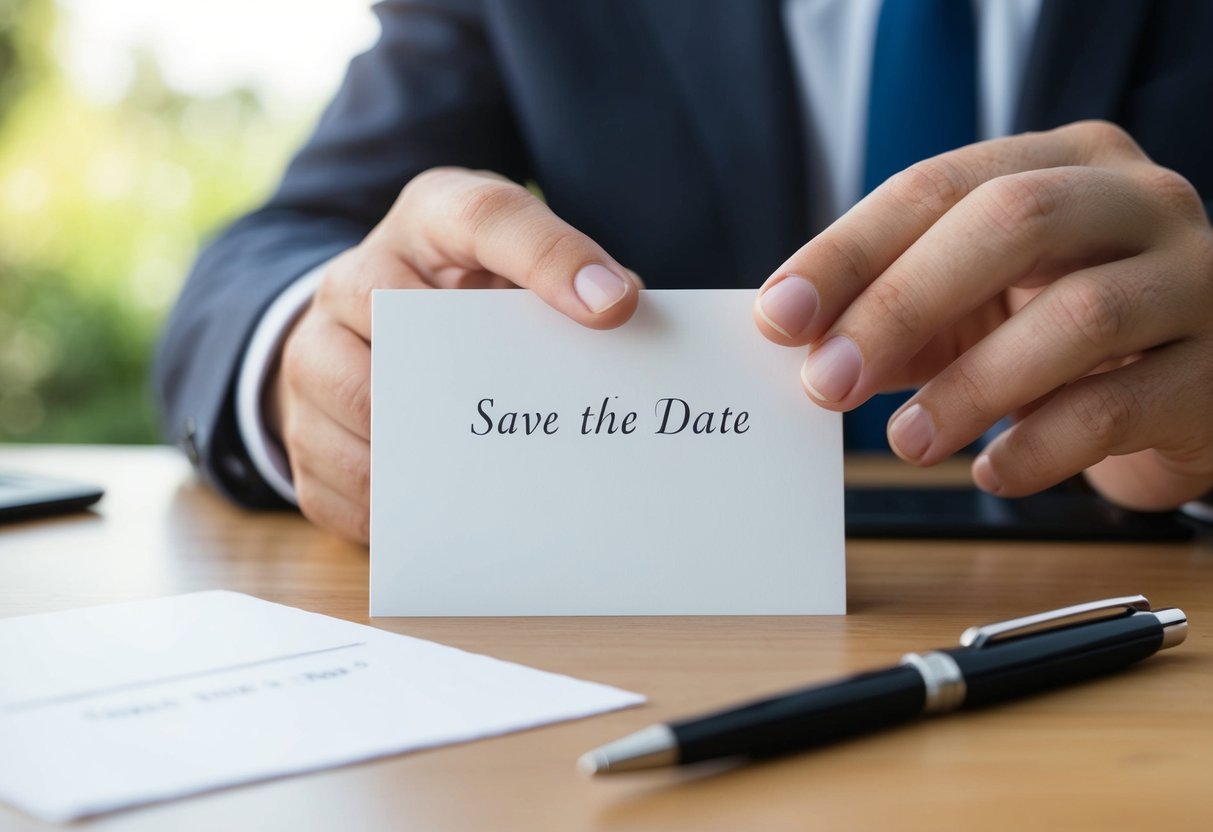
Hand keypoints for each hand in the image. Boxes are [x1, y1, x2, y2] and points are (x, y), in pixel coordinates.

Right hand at [270, 167, 637, 542]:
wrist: (362, 328)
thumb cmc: (462, 293)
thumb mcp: (514, 260)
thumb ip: (571, 276)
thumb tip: (623, 314)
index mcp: (429, 219)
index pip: (486, 216)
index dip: (551, 258)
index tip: (615, 307)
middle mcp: (357, 277)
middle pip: (405, 320)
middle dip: (474, 380)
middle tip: (538, 430)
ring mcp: (315, 351)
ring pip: (367, 408)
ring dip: (432, 454)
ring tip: (499, 486)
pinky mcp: (299, 425)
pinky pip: (340, 482)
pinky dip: (396, 511)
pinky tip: (448, 520)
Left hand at [753, 121, 1212, 510]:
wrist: (1196, 382)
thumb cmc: (1069, 332)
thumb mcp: (981, 304)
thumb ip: (899, 314)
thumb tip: (799, 343)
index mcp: (1063, 162)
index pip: (936, 186)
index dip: (848, 250)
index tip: (779, 314)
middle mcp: (1137, 201)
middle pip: (1010, 223)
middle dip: (900, 304)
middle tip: (827, 382)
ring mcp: (1193, 281)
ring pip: (1077, 315)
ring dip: (969, 386)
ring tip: (905, 441)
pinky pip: (1119, 407)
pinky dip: (1039, 447)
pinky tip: (992, 472)